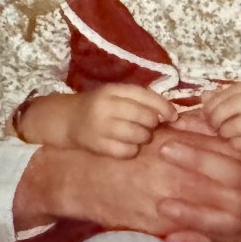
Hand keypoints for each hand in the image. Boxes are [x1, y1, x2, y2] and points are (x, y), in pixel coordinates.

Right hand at [16, 120, 240, 241]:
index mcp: (190, 144)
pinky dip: (238, 240)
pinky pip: (208, 235)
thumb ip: (194, 133)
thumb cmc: (124, 148)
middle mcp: (188, 170)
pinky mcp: (164, 223)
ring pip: (231, 212)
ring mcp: (176, 199)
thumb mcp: (161, 132)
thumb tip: (226, 132)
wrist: (80, 171)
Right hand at [20, 85, 174, 158]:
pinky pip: (127, 151)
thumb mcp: (115, 94)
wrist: (67, 120)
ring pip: (138, 135)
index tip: (173, 116)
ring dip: (144, 137)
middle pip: (144, 117)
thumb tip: (170, 112)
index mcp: (113, 90)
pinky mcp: (98, 146)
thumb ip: (139, 98)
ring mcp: (101, 127)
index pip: (145, 96)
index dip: (163, 107)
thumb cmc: (98, 106)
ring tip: (139, 135)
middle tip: (149, 126)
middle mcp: (107, 107)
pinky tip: (128, 145)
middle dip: (152, 124)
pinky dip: (133, 150)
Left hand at [203, 80, 240, 152]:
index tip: (207, 112)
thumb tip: (203, 96)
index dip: (213, 103)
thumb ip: (230, 96)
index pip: (229, 92)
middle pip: (229, 108)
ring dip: (223, 132)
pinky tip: (237, 142)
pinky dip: (234, 143)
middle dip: (215, 118)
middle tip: (212, 125)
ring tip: (225, 133)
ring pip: (233, 127)